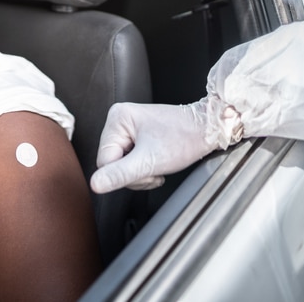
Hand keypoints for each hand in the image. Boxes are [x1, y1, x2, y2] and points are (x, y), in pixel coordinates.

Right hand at [90, 102, 215, 192]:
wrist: (208, 129)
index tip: (147, 169)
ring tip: (157, 164)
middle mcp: (118, 119)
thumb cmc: (184, 138)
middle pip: (111, 162)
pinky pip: (129, 158)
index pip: (104, 161)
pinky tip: (155, 160)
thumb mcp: (150, 161)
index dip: (124, 173)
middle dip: (133, 172)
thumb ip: (120, 174)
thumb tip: (95, 184)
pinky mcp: (135, 133)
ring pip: (120, 163)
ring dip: (139, 171)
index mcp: (117, 119)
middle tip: (154, 167)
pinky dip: (142, 166)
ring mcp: (127, 126)